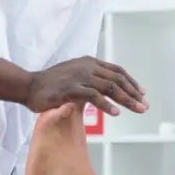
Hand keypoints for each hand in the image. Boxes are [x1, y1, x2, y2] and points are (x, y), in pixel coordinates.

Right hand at [26, 56, 147, 114]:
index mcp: (90, 62)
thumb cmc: (53, 84)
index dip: (131, 82)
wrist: (29, 86)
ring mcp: (79, 76)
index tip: (142, 93)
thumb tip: (110, 92)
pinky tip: (116, 113)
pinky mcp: (71, 88)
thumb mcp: (76, 78)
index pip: (117, 71)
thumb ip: (92, 81)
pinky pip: (93, 96)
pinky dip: (106, 105)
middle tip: (144, 105)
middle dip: (133, 93)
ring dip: (126, 99)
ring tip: (137, 109)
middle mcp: (87, 66)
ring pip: (110, 87)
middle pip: (117, 79)